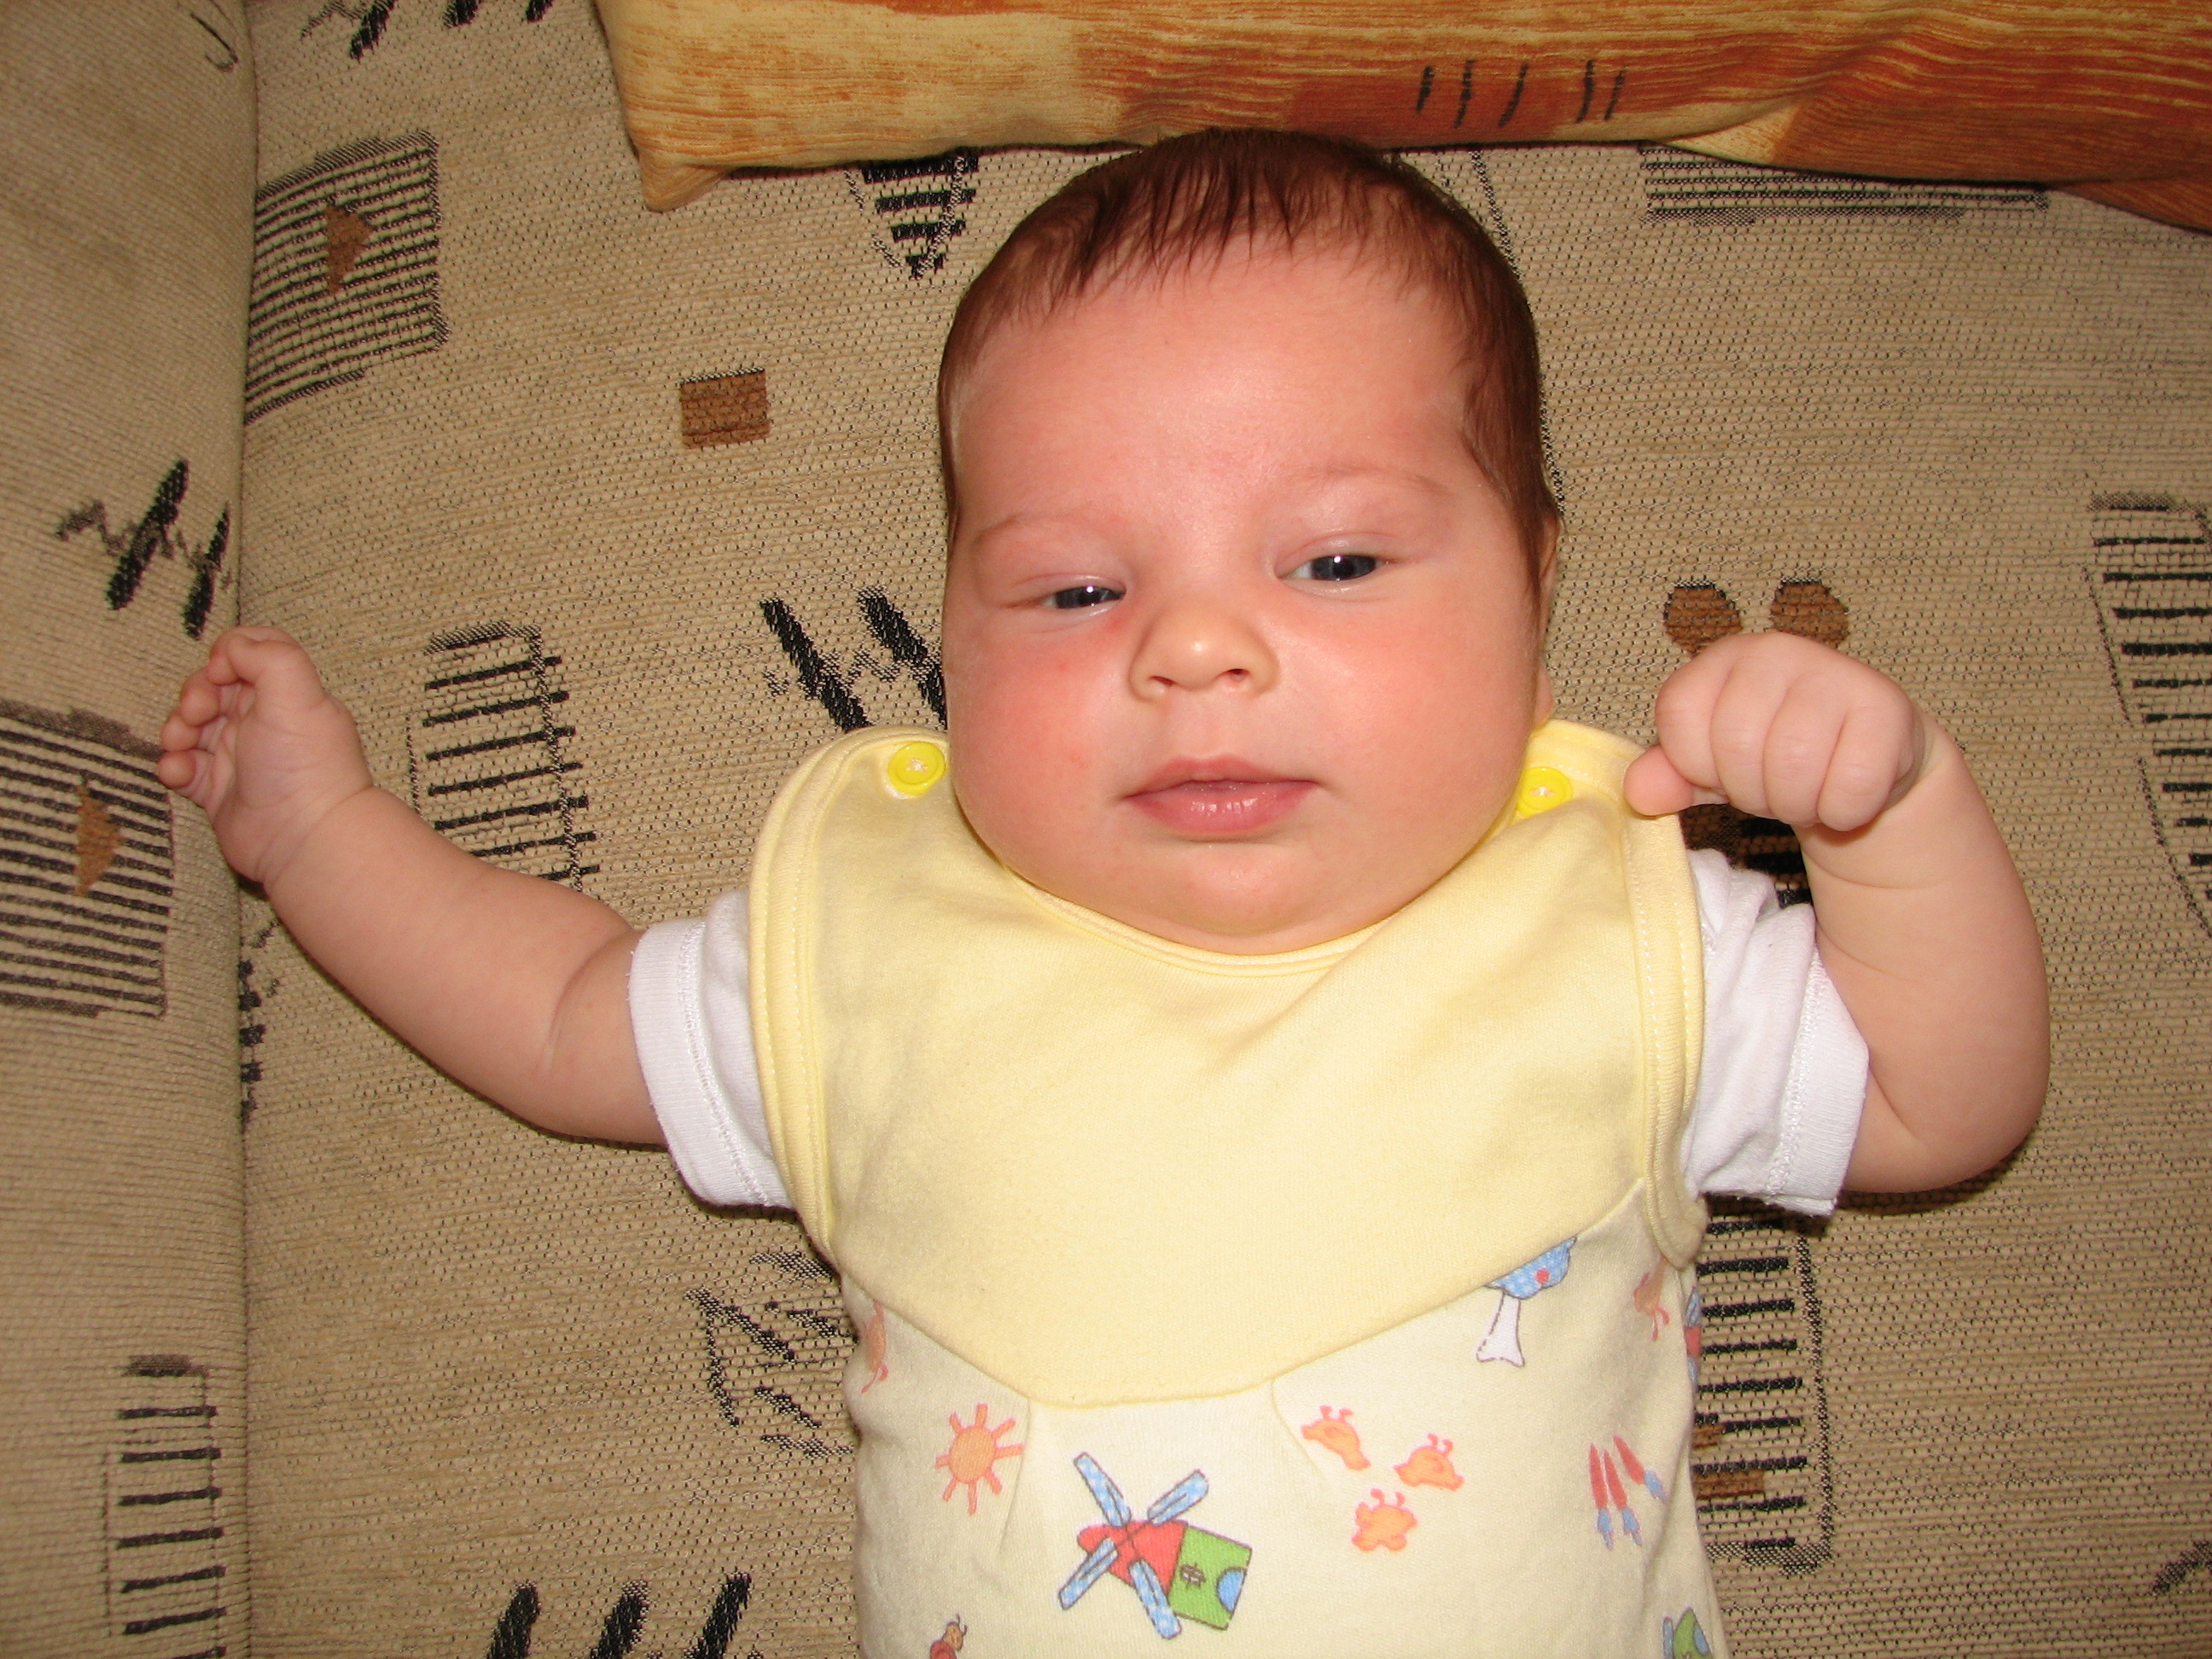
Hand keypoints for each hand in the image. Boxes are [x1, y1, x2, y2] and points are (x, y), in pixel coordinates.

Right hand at [157, 625, 374, 886]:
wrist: (304, 838)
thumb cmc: (304, 763)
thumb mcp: (297, 693)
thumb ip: (268, 654)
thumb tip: (232, 647)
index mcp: (287, 694)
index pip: (251, 654)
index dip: (227, 655)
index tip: (220, 672)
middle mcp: (264, 723)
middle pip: (212, 687)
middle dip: (194, 694)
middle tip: (197, 713)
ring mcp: (239, 757)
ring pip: (191, 726)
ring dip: (175, 728)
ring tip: (180, 744)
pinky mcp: (217, 791)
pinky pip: (182, 768)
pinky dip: (172, 765)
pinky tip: (178, 773)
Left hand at [1623, 631, 1930, 831]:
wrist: (1865, 759)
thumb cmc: (1774, 757)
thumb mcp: (1712, 767)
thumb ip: (1670, 775)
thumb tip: (1639, 792)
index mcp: (1722, 658)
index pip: (1679, 717)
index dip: (1698, 765)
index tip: (1723, 770)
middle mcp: (1776, 649)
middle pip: (1736, 748)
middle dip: (1751, 791)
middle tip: (1774, 785)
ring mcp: (1835, 671)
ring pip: (1793, 768)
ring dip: (1798, 803)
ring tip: (1809, 789)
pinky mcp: (1887, 708)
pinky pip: (1850, 788)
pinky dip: (1843, 811)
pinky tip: (1847, 793)